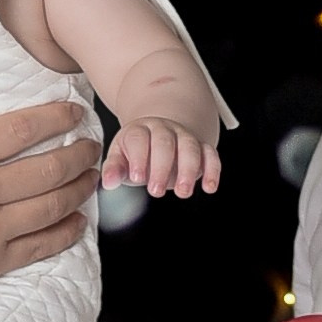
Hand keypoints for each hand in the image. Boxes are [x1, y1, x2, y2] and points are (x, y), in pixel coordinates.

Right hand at [0, 74, 97, 321]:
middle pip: (46, 166)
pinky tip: (79, 223)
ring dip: (79, 188)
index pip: (17, 129)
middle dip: (77, 152)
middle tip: (92, 144)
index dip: (53, 116)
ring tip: (93, 176)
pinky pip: (41, 245)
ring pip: (51, 204)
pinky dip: (66, 232)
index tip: (73, 110)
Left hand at [102, 119, 218, 198]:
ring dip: (188, 170)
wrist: (160, 134)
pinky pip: (210, 154)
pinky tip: (209, 187)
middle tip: (156, 190)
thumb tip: (108, 182)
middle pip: (164, 143)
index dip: (138, 157)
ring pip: (190, 147)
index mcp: (139, 131)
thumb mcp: (121, 157)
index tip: (137, 177)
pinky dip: (212, 170)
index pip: (138, 139)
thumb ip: (114, 169)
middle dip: (162, 167)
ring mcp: (184, 137)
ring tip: (182, 192)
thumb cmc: (137, 152)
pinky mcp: (201, 147)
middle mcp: (163, 130)